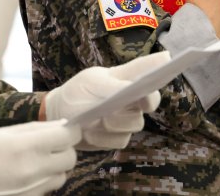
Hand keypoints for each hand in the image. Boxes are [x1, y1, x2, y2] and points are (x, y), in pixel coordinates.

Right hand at [0, 120, 80, 195]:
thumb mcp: (5, 133)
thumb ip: (36, 128)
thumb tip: (62, 125)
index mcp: (27, 146)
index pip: (67, 136)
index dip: (70, 131)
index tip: (65, 130)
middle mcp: (34, 169)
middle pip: (71, 158)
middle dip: (65, 149)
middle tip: (53, 145)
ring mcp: (34, 188)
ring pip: (63, 175)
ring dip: (57, 167)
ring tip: (40, 161)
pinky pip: (50, 188)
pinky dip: (46, 179)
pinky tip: (31, 174)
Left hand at [45, 51, 169, 149]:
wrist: (59, 113)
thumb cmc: (79, 90)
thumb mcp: (94, 82)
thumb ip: (118, 83)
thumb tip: (142, 78)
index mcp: (129, 79)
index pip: (153, 78)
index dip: (160, 79)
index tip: (149, 88)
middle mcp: (133, 99)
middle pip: (148, 105)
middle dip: (129, 109)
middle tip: (109, 112)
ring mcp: (127, 119)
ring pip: (134, 125)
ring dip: (113, 124)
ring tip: (93, 121)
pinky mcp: (117, 137)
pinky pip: (119, 141)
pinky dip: (103, 138)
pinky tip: (88, 132)